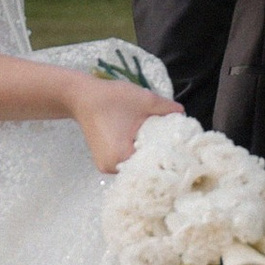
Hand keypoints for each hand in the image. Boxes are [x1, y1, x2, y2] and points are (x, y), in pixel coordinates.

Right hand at [65, 73, 182, 174]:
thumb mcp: (144, 99)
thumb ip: (165, 108)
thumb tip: (182, 113)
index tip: (180, 150)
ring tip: (160, 143)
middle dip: (157, 156)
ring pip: (134, 166)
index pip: (151, 164)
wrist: (81, 96)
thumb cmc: (110, 98)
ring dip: (145, 155)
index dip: (167, 156)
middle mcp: (111, 168)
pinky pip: (125, 162)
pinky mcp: (104, 161)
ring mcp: (106, 167)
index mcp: (121, 156)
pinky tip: (144, 143)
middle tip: (173, 145)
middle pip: (143, 168)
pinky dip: (135, 154)